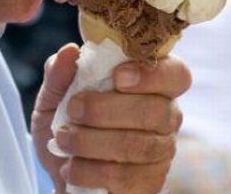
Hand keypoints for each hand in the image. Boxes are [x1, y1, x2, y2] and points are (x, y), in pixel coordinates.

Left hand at [31, 45, 191, 193]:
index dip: (152, 74)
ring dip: (92, 141)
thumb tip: (69, 50)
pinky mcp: (150, 184)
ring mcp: (161, 152)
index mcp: (150, 82)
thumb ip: (60, 73)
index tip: (117, 77)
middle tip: (73, 110)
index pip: (175, 73)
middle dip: (106, 110)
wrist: (60, 167)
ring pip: (138, 145)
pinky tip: (71, 166)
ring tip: (63, 139)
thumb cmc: (67, 121)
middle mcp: (165, 115)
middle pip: (156, 111)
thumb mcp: (55, 94)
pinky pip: (126, 178)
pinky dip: (90, 170)